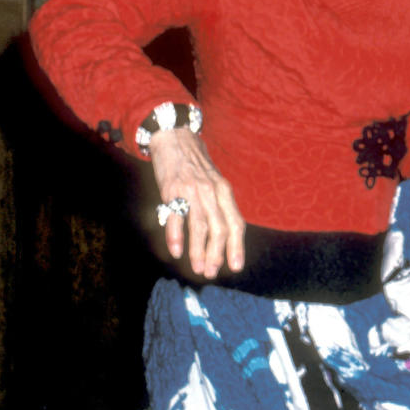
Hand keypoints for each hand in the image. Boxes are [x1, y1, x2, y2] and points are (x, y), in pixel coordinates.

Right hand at [148, 129, 244, 279]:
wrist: (174, 137)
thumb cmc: (195, 164)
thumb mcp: (214, 181)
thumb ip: (220, 204)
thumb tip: (225, 235)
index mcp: (225, 191)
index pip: (236, 223)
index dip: (237, 247)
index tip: (235, 266)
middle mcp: (212, 191)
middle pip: (219, 229)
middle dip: (216, 254)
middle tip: (211, 272)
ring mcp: (192, 190)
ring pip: (199, 226)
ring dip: (199, 251)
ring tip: (198, 267)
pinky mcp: (172, 189)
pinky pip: (175, 216)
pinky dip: (176, 236)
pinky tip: (177, 251)